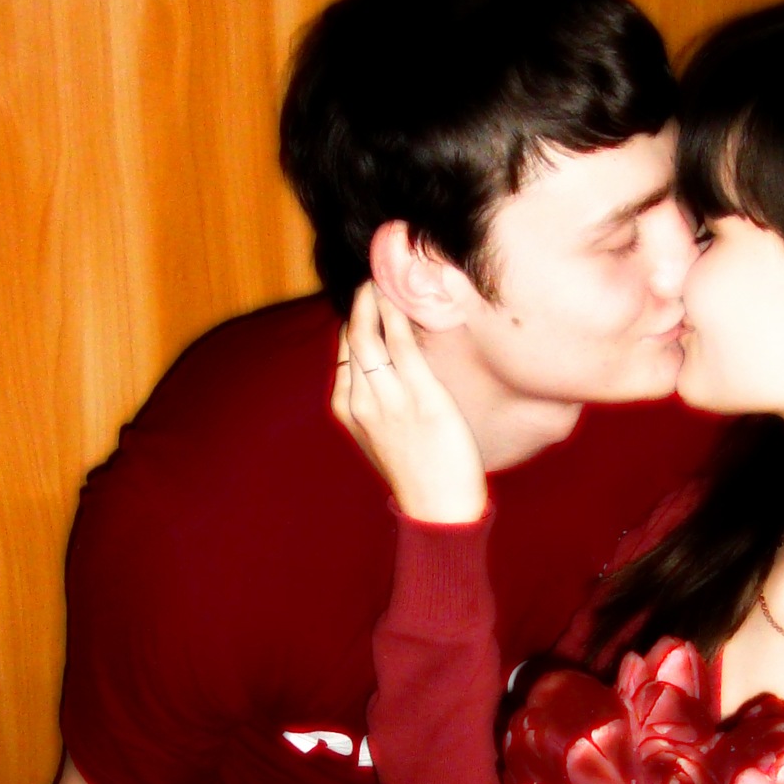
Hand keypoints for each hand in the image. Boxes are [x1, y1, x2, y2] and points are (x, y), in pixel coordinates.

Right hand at [331, 284, 487, 523]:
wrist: (438, 509)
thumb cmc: (419, 472)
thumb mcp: (384, 436)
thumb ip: (380, 402)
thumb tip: (389, 371)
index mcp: (348, 409)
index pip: (344, 351)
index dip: (354, 320)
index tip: (367, 297)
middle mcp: (361, 401)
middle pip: (352, 337)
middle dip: (361, 301)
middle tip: (375, 275)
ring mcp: (388, 399)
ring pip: (370, 335)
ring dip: (377, 300)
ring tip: (389, 276)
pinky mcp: (420, 397)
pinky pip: (402, 344)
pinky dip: (398, 315)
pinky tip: (403, 297)